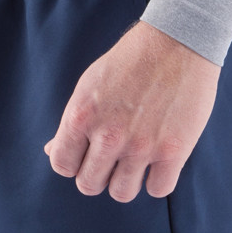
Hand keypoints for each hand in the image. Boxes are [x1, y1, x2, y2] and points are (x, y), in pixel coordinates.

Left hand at [44, 21, 220, 201]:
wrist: (180, 39)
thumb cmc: (131, 62)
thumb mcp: (89, 86)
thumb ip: (71, 124)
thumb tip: (51, 151)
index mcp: (81, 117)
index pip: (62, 165)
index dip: (73, 164)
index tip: (87, 155)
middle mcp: (108, 136)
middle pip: (88, 185)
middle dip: (97, 176)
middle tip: (111, 161)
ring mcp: (141, 146)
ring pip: (121, 193)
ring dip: (126, 182)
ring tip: (135, 164)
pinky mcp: (173, 150)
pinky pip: (158, 190)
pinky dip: (158, 182)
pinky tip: (159, 164)